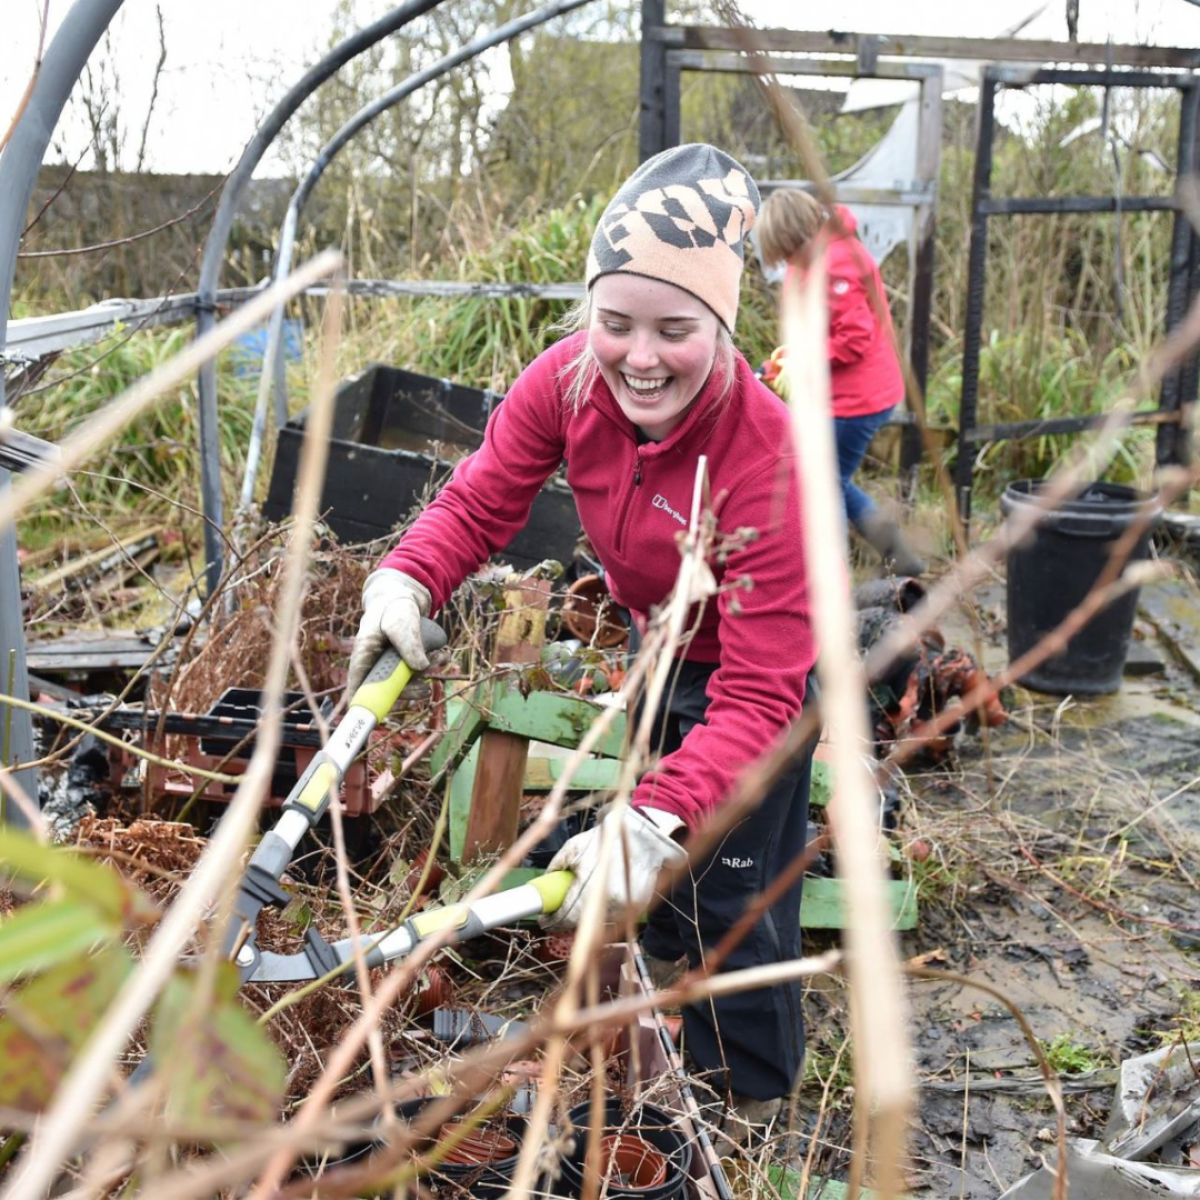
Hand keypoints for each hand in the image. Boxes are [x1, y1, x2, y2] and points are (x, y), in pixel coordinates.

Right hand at [346, 569, 432, 694]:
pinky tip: (441, 653)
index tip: (374, 717)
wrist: (405, 596)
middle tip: (426, 687)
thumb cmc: (395, 608)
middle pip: (388, 692)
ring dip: (427, 674)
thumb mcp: (401, 622)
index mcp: (364, 656)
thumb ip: (409, 644)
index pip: (358, 686)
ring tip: (441, 657)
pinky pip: (419, 673)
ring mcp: (391, 665)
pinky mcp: (406, 662)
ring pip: (407, 683)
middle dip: (410, 689)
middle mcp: (376, 664)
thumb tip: (421, 667)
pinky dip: (433, 665)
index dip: (364, 705)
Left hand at [540, 806, 686, 931]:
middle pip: (582, 924)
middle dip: (567, 920)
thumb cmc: (607, 839)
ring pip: (600, 923)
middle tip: (559, 912)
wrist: (642, 836)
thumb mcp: (574, 847)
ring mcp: (626, 906)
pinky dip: (606, 910)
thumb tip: (546, 880)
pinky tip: (602, 898)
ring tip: (582, 901)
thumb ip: (556, 866)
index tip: (545, 920)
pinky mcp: (638, 906)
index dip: (552, 921)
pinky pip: (616, 915)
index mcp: (590, 889)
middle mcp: (610, 903)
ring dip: (588, 918)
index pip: (565, 917)